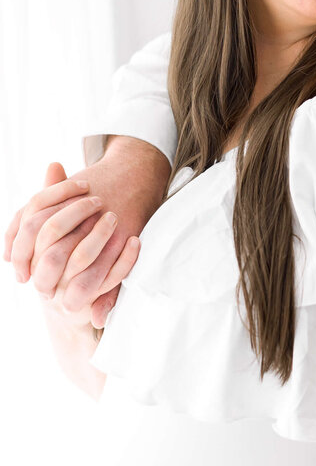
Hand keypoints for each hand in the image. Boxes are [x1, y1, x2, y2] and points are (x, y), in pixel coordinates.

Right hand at [6, 163, 140, 327]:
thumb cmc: (66, 254)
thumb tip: (54, 163)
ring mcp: (63, 287)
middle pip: (51, 236)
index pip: (33, 217)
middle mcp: (41, 270)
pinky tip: (136, 241)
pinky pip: (109, 281)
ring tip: (116, 217)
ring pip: (80, 260)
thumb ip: (56, 197)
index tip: (85, 183)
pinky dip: (125, 260)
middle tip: (100, 200)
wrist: (72, 302)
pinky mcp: (89, 300)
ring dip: (100, 237)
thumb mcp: (60, 227)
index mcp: (31, 250)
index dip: (58, 196)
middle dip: (76, 214)